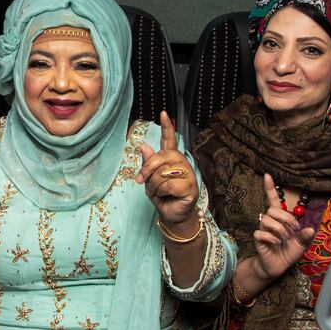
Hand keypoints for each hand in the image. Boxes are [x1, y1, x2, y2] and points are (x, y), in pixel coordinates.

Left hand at [135, 111, 198, 227]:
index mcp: (170, 159)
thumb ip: (148, 164)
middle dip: (147, 169)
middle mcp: (181, 162)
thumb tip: (144, 145)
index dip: (166, 127)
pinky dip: (161, 193)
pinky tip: (166, 196)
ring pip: (163, 173)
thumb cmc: (161, 197)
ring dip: (153, 186)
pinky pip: (168, 185)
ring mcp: (187, 174)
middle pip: (162, 156)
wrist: (171, 216)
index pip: (169, 140)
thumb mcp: (149, 180)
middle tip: (140, 181)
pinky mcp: (190, 186)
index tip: (163, 113)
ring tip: (156, 192)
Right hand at [252, 174, 315, 280]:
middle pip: (273, 209)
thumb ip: (306, 237)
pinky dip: (271, 236)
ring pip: (267, 219)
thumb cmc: (288, 252)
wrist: (278, 267)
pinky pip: (260, 232)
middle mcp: (270, 221)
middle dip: (287, 219)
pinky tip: (276, 242)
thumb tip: (311, 229)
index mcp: (280, 219)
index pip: (272, 200)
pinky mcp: (258, 240)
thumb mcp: (301, 244)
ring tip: (285, 238)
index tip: (267, 175)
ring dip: (280, 228)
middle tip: (294, 230)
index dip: (270, 188)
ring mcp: (263, 230)